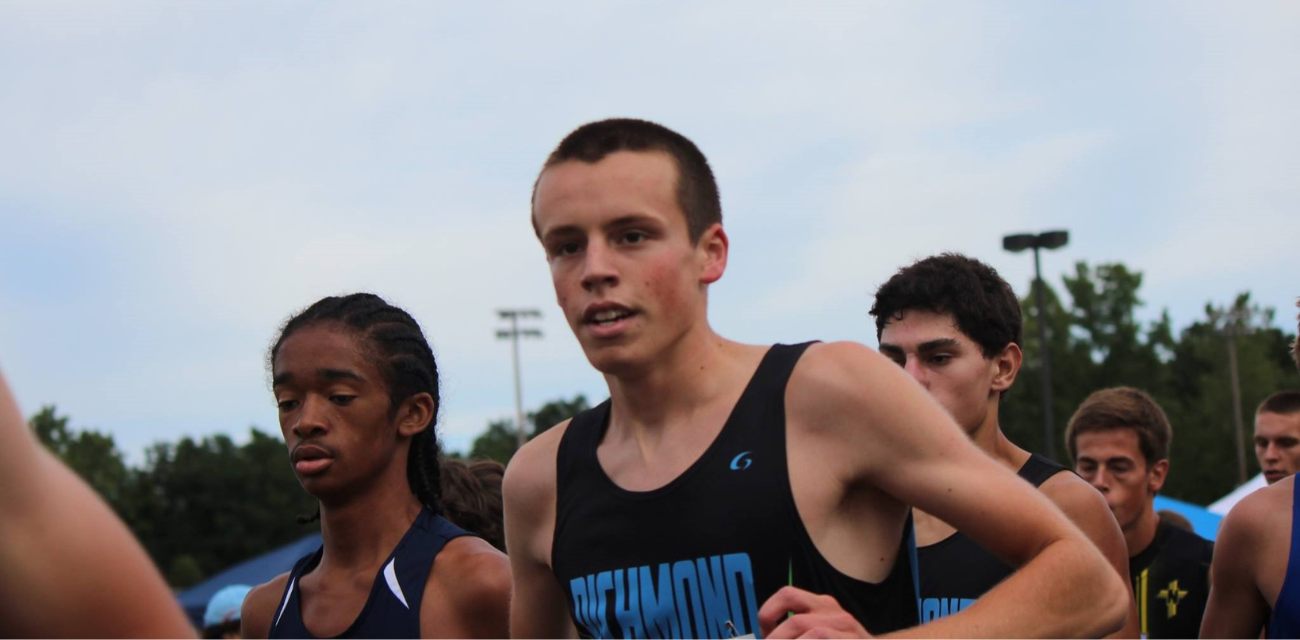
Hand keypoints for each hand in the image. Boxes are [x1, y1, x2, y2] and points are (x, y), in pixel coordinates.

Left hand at [759, 586, 873, 638]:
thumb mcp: (821, 630)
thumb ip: (796, 631)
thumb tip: (767, 636)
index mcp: (822, 605)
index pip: (787, 595)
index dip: (768, 614)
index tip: (763, 632)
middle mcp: (834, 612)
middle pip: (795, 621)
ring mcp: (847, 629)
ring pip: (809, 632)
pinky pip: (821, 639)